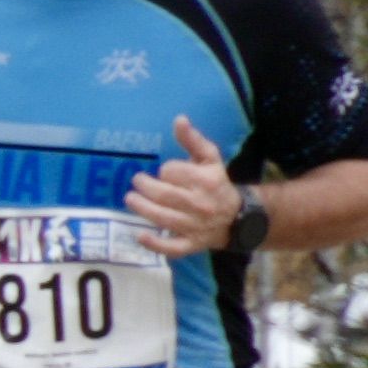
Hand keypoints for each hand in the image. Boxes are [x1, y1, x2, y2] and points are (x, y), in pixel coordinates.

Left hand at [124, 114, 246, 254]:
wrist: (238, 217)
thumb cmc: (216, 184)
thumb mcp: (210, 160)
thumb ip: (193, 140)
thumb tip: (179, 119)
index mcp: (206, 180)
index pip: (174, 173)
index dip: (165, 170)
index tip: (164, 172)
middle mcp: (201, 204)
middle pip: (164, 195)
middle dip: (145, 187)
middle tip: (136, 182)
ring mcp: (195, 227)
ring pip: (164, 218)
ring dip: (143, 209)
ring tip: (130, 199)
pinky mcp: (191, 244)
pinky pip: (172, 248)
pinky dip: (155, 244)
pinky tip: (140, 235)